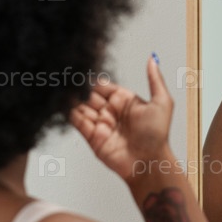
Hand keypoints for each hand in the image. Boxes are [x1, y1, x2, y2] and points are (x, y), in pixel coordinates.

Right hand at [70, 55, 174, 183]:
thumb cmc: (157, 134)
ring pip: (82, 107)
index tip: (81, 72)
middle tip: (66, 79)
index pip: (104, 86)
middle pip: (90, 95)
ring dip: (72, 99)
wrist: (149, 162)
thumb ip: (154, 79)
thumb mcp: (161, 102)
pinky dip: (69, 113)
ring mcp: (101, 123)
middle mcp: (111, 111)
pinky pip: (78, 122)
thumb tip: (152, 59)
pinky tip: (61, 103)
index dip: (93, 80)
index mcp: (125, 100)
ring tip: (60, 88)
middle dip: (79, 88)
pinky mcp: (92, 137)